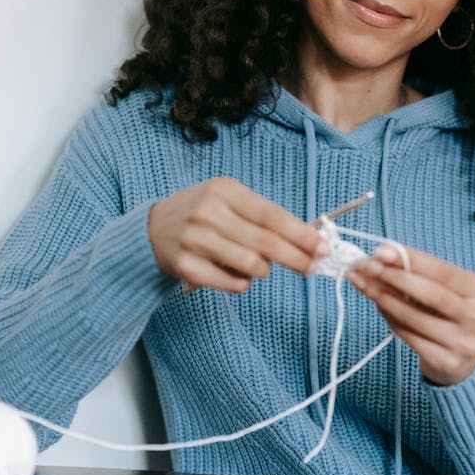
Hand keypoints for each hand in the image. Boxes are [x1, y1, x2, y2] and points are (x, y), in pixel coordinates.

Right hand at [148, 178, 327, 292]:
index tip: (322, 246)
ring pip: (251, 265)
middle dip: (296, 257)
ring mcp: (195, 240)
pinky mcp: (186, 267)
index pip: (271, 215)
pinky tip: (238, 275)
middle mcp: (208, 213)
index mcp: (224, 190)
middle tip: (313, 267)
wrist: (152, 230)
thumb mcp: (229, 202)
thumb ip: (263, 217)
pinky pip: (232, 283)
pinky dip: (243, 283)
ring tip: (260, 266)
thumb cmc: (202, 214)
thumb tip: (308, 239)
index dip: (301, 233)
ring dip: (264, 270)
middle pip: (265, 242)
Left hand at [347, 245, 474, 385]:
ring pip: (413, 317)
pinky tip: (378, 304)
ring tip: (365, 284)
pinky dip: (388, 317)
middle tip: (367, 267)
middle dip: (394, 277)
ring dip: (383, 297)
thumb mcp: (445, 287)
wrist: (465, 357)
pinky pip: (408, 335)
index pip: (441, 271)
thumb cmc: (449, 312)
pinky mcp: (445, 362)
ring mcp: (461, 343)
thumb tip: (382, 256)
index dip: (410, 259)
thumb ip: (420, 272)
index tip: (381, 251)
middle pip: (430, 294)